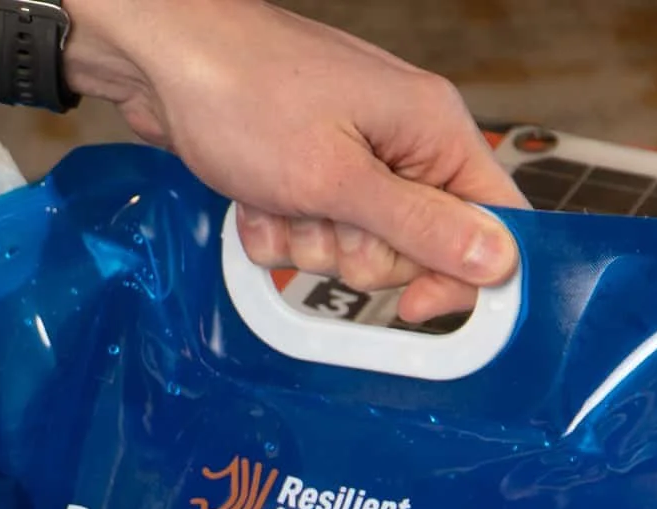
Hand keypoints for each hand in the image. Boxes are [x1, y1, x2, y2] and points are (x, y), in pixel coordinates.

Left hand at [59, 0, 524, 321]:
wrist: (157, 57)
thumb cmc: (241, 91)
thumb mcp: (337, 178)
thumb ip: (421, 227)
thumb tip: (499, 262)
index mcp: (433, 130)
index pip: (495, 223)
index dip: (464, 276)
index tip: (415, 304)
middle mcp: (403, 141)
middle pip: (419, 248)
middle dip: (362, 252)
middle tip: (323, 217)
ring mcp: (355, 153)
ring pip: (358, 247)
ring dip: (310, 242)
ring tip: (279, 198)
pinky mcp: (310, 167)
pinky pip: (312, 232)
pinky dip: (279, 228)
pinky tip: (255, 196)